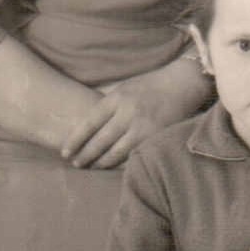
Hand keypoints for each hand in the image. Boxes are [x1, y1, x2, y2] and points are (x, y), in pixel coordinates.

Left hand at [60, 56, 210, 168]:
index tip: (65, 152)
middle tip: (77, 164)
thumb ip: (109, 106)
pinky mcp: (156, 137)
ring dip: (102, 163)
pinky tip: (115, 167)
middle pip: (100, 141)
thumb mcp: (125, 88)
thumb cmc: (151, 86)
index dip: (75, 140)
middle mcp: (128, 112)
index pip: (89, 123)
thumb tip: (87, 126)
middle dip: (86, 156)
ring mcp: (143, 126)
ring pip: (116, 153)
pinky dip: (122, 163)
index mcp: (117, 98)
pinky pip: (134, 155)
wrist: (184, 83)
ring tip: (93, 167)